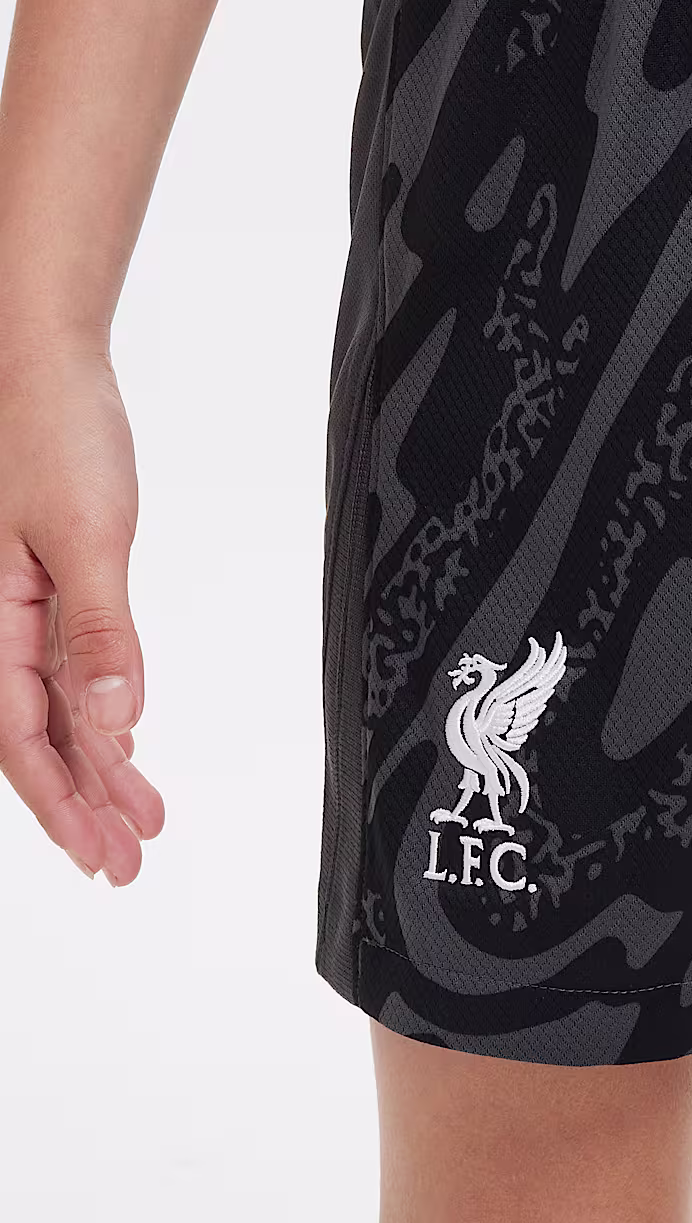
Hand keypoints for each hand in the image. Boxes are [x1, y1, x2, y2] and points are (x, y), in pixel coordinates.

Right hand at [0, 341, 163, 880]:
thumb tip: (116, 718)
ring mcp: (17, 601)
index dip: (59, 804)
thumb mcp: (86, 533)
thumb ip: (100, 629)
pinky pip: (64, 661)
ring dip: (97, 762)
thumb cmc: (52, 432)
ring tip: (142, 817)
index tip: (101, 856)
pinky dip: (95, 707)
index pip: (20, 738)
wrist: (42, 360)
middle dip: (82, 802)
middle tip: (127, 862)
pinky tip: (123, 739)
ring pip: (55, 704)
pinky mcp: (46, 578)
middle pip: (35, 736)